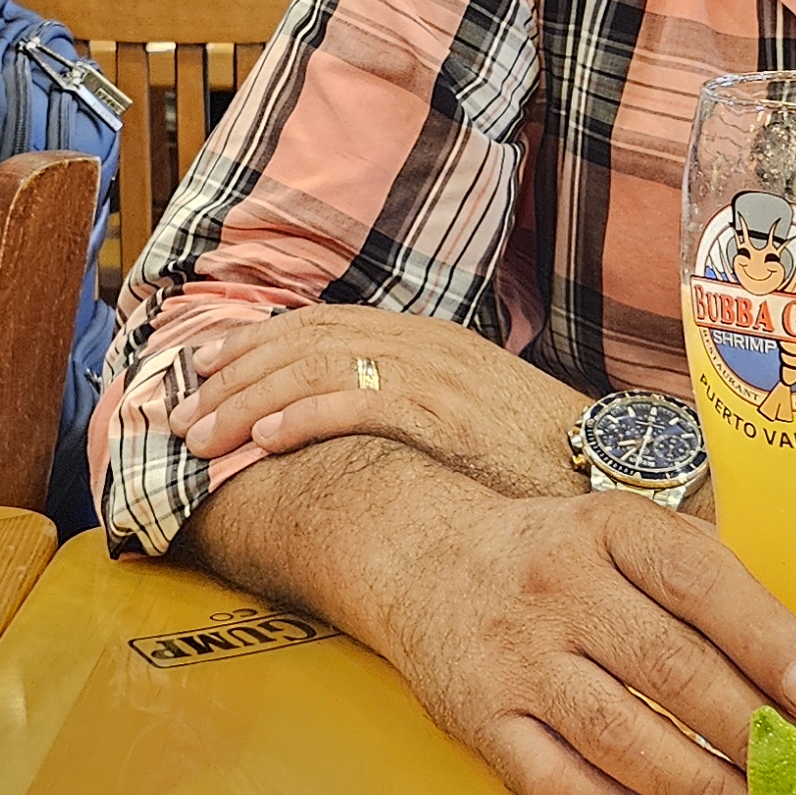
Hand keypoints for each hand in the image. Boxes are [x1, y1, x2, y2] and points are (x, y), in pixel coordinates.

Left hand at [173, 307, 585, 498]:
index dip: (255, 344)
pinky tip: (262, 438)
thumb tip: (356, 426)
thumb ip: (415, 408)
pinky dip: (302, 416)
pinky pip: (356, 405)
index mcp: (425, 340)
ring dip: (248, 401)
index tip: (203, 368)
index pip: (321, 327)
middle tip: (179, 410)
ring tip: (201, 435)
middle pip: (305, 343)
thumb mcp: (470, 416)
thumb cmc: (541, 457)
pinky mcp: (444, 412)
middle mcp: (422, 345)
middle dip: (233, 375)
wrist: (615, 467)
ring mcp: (433, 374)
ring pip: (315, 371)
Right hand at [356, 489, 795, 794]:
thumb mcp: (624, 532)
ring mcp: (516, 658)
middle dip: (753, 734)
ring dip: (702, 789)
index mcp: (609, 530)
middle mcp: (559, 588)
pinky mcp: (480, 722)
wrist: (421, 559)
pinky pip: (558, 786)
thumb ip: (703, 582)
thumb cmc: (557, 557)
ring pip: (622, 738)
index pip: (699, 581)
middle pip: (670, 669)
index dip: (768, 639)